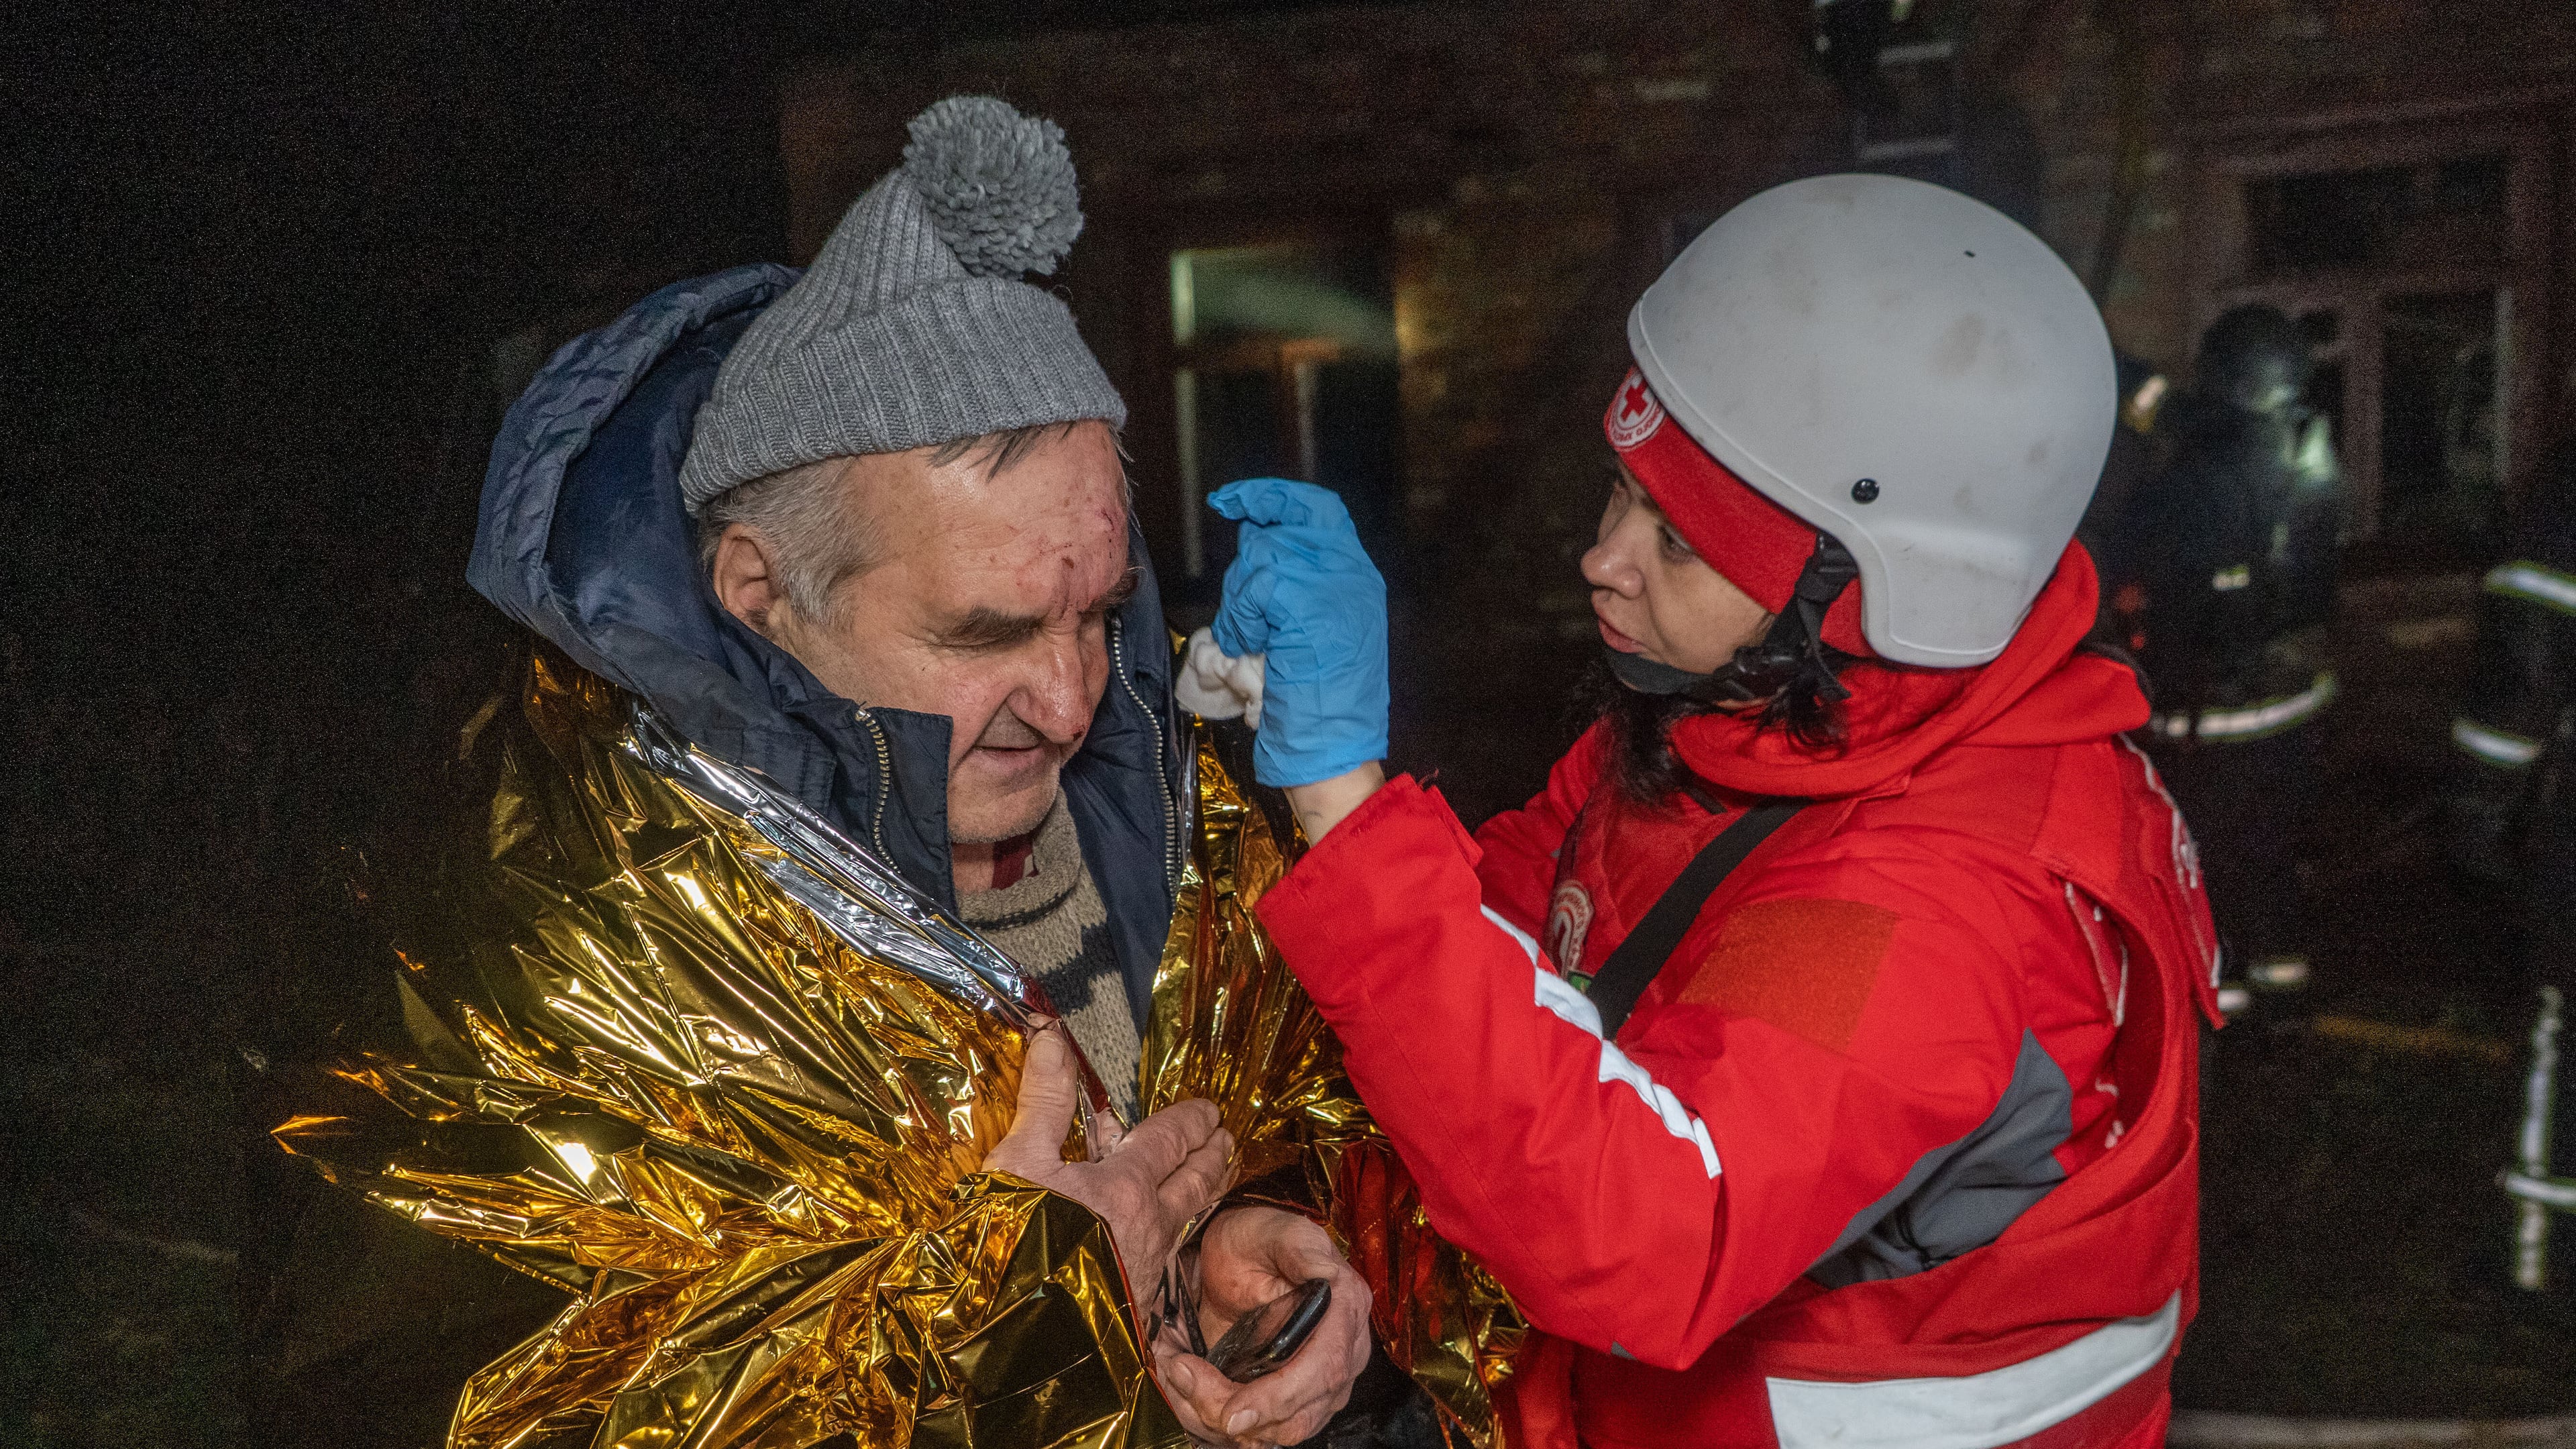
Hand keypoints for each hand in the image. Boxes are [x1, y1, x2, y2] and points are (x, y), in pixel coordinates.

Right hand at [981, 1026, 1234, 1297]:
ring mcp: (1147, 1271)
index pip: (1171, 1140)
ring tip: (1219, 1178)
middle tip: (1227, 1140)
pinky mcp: (1138, 1308)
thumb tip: (1053, 1039)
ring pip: (1189, 1223)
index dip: (1191, 1121)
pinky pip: (1171, 1261)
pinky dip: (1180, 1238)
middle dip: (1214, 1156)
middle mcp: (1149, 1227)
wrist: (1008, 1338)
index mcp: (1126, 1186)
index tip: (1208, 1110)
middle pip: (1197, 1182)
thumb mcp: (1017, 1163)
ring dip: (1207, 1194)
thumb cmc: (1009, 1246)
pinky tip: (1173, 1243)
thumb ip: (1043, 1102)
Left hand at [1154, 1206, 1372, 1447]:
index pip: (1324, 1370)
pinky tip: (1195, 1392)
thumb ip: (1300, 1249)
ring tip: (1184, 1376)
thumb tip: (1327, 1273)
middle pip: (1299, 1414)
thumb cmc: (1256, 1239)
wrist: (1235, 1256)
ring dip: (1222, 1418)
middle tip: (1185, 1377)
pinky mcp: (1295, 1399)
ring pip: (1279, 1432)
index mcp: (1345, 1309)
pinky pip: (1264, 1432)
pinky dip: (1223, 1423)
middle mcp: (1344, 1353)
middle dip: (1237, 1411)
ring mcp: (1322, 1383)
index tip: (1232, 1412)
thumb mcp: (1275, 1231)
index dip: (1280, 1398)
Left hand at [1208, 479, 1388, 788]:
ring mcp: (1336, 585)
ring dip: (1241, 602)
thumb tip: (1256, 544)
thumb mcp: (1316, 631)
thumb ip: (1298, 585)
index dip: (1272, 497)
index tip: (1232, 501)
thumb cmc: (1316, 704)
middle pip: (1280, 532)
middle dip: (1248, 571)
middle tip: (1246, 620)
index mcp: (1358, 576)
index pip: (1316, 509)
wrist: (1332, 749)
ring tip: (1248, 641)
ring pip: (1264, 558)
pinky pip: (1257, 588)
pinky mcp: (1311, 604)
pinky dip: (1243, 617)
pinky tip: (1249, 646)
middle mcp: (1353, 573)